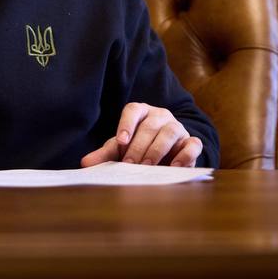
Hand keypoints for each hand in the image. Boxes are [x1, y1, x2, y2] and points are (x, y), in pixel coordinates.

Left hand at [80, 102, 202, 167]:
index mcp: (141, 112)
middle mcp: (160, 116)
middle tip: (130, 165)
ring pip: (170, 132)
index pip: (133, 110)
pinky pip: (192, 144)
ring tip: (147, 167)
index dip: (126, 124)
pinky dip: (185, 155)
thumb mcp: (121, 150)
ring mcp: (177, 127)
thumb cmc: (139, 148)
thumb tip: (85, 163)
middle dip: (139, 147)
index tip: (120, 141)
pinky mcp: (191, 142)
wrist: (165, 155)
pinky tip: (174, 166)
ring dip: (157, 150)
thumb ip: (105, 154)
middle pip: (150, 126)